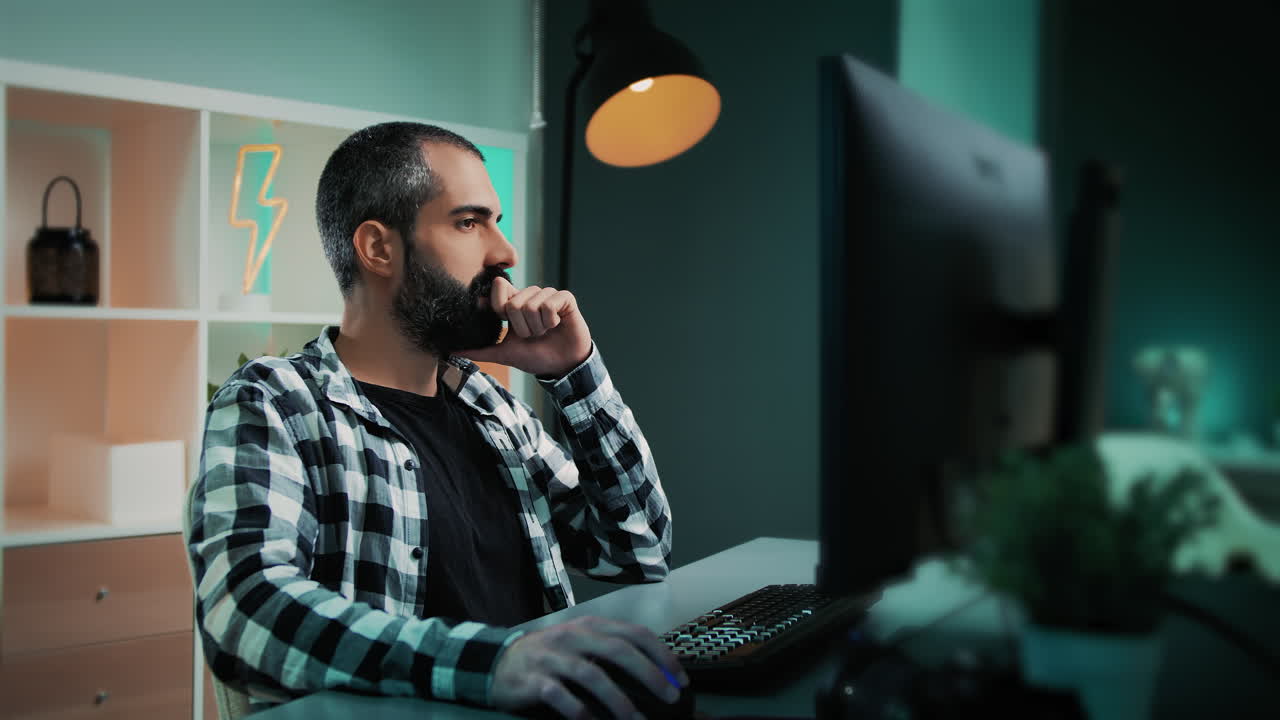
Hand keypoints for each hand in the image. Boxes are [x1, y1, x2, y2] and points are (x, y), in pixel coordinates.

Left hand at [457, 278, 592, 378]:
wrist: (562, 366)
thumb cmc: (534, 357)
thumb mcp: (504, 354)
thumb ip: (479, 351)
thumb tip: (450, 351)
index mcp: (513, 303)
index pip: (499, 286)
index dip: (499, 305)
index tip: (504, 321)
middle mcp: (529, 295)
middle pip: (514, 302)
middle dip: (522, 328)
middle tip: (532, 335)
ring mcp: (547, 295)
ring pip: (531, 305)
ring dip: (537, 327)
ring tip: (545, 332)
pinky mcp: (565, 298)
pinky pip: (549, 304)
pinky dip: (550, 321)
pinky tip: (556, 326)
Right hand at [490, 616, 687, 718]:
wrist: (499, 662)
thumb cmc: (550, 656)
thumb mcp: (581, 644)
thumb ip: (612, 652)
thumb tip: (657, 673)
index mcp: (591, 626)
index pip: (634, 633)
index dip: (662, 654)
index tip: (680, 678)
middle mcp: (573, 636)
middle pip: (618, 650)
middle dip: (649, 674)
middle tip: (669, 696)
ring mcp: (552, 657)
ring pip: (592, 674)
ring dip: (618, 700)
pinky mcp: (533, 679)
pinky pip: (559, 695)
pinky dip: (578, 710)